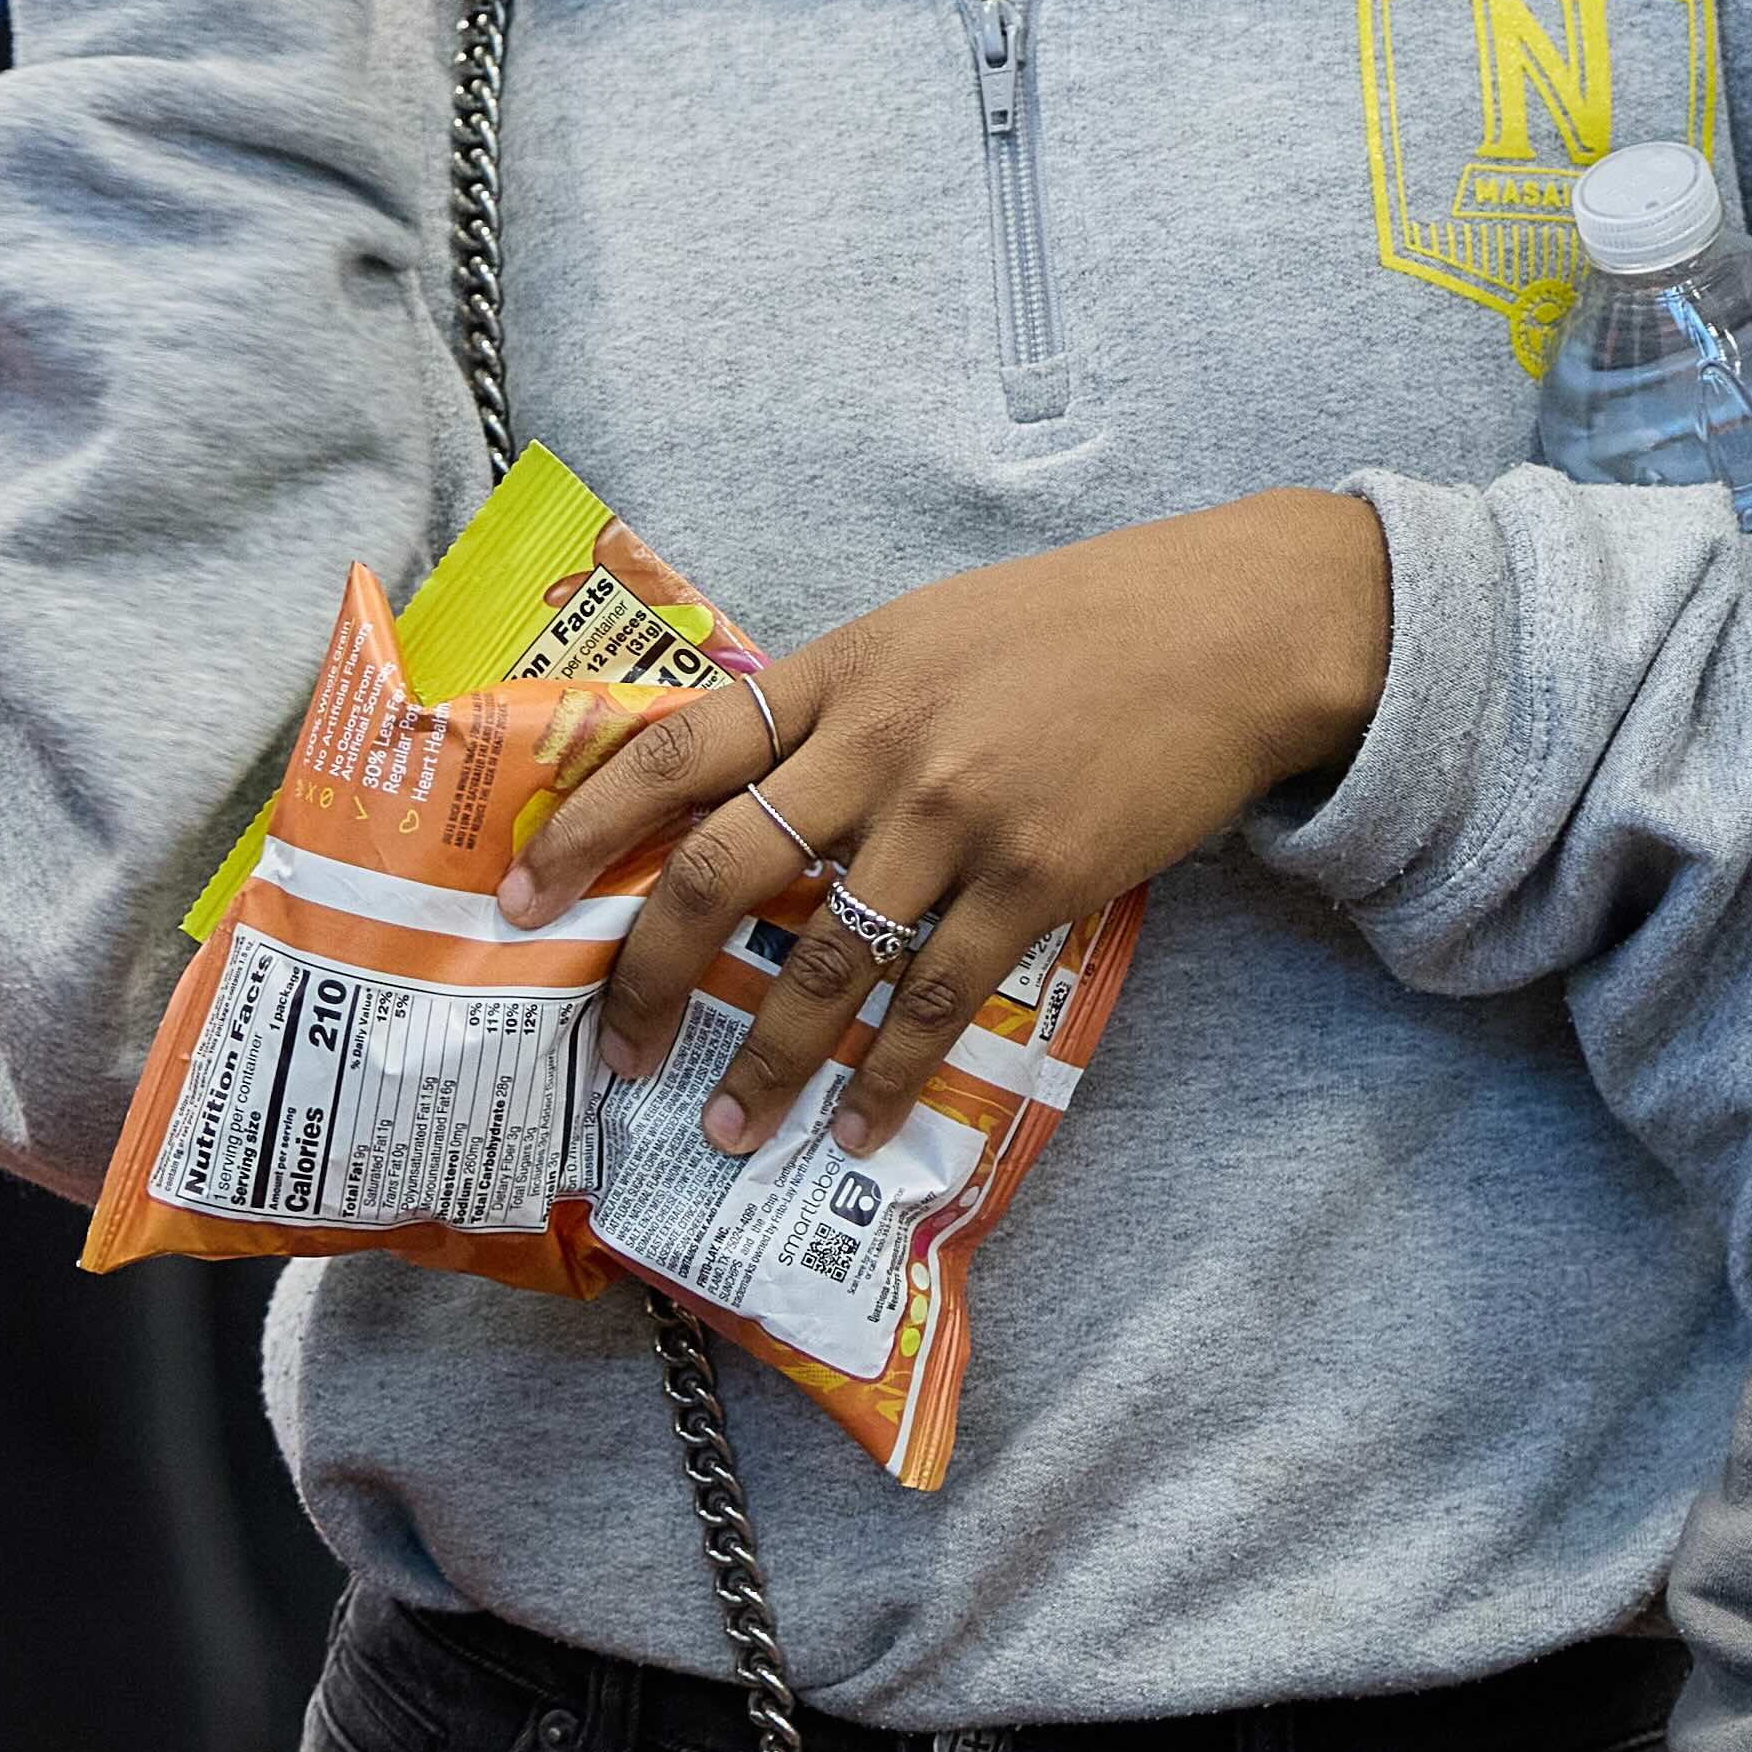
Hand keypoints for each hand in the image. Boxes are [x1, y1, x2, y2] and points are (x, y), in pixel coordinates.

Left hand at [505, 492, 1395, 1153]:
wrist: (1231, 629)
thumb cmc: (1078, 624)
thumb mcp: (931, 630)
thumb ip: (843, 707)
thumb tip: (749, 792)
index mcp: (843, 671)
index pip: (675, 749)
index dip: (585, 828)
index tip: (520, 899)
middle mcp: (883, 743)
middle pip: (723, 870)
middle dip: (649, 973)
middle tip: (610, 1051)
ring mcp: (958, 815)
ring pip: (826, 960)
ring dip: (766, 1056)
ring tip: (728, 1127)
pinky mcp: (1037, 878)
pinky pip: (939, 995)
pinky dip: (890, 1071)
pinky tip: (859, 1121)